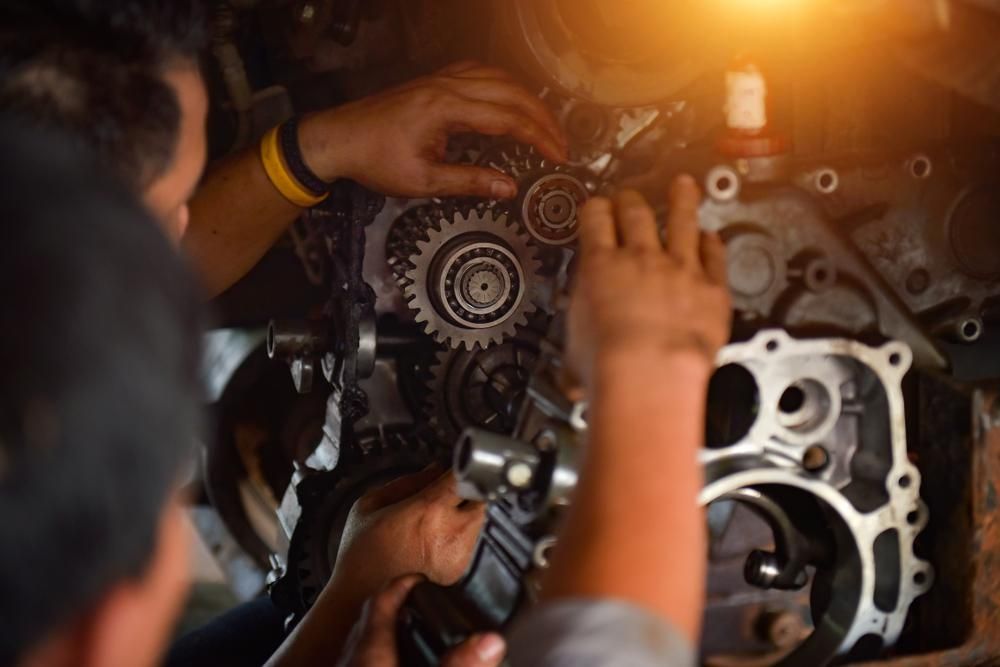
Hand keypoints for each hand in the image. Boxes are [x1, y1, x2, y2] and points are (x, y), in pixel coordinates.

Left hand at [299, 61, 567, 197]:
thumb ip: (469, 182)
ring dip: (526, 98)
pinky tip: (510, 98)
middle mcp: (446, 86)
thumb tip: (508, 187)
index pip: (508, 118)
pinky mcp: (434, 82)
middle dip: (542, 118)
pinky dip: (503, 84)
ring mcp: (440, 80)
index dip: (539, 137)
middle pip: (511, 93)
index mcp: (446, 109)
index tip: (558, 155)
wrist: (337, 139)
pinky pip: (479, 72)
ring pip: (498, 77)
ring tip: (544, 123)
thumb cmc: (372, 159)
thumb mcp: (422, 181)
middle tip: (560, 144)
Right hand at [323, 467, 485, 630]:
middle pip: (479, 499)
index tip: (457, 467)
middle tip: (446, 498)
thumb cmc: (360, 552)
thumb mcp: (372, 503)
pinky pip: (469, 543)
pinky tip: (434, 543)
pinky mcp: (458, 572)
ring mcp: (457, 555)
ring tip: (435, 524)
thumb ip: (409, 481)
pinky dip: (459, 538)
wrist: (358, 595)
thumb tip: (436, 469)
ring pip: (477, 521)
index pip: (464, 477)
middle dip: (467, 494)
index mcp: (428, 510)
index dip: (462, 469)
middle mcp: (449, 533)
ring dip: (464, 515)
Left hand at [338, 575, 505, 666]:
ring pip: (365, 640)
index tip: (422, 577)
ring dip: (389, 631)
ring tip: (413, 631)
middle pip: (373, 616)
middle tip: (423, 600)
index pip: (384, 596)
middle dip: (400, 605)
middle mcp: (352, 659)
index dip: (406, 582)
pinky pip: (362, 661)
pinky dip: (381, 654)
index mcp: (370, 651)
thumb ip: (459, 663)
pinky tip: (400, 660)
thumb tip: (490, 642)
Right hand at [565, 176, 731, 393]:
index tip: (597, 208)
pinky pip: (715, 256)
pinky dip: (713, 244)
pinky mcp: (712, 288)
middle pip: (635, 213)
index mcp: (600, 266)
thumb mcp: (574, 349)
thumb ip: (580, 348)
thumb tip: (572, 374)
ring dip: (682, 200)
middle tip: (630, 197)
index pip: (595, 219)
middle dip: (631, 201)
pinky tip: (713, 237)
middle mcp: (640, 259)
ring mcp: (680, 269)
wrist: (650, 374)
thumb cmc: (607, 365)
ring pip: (682, 221)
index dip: (595, 209)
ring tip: (684, 185)